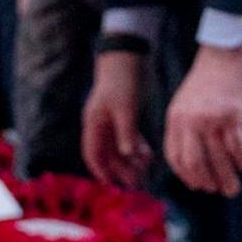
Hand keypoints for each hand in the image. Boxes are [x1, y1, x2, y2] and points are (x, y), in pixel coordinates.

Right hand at [83, 52, 150, 187]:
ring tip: (145, 171)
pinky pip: (128, 137)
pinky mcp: (124, 115)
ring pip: (119, 147)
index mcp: (94, 123)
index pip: (92, 154)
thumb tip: (129, 157)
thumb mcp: (126, 109)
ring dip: (131, 160)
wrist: (128, 57)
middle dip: (121, 169)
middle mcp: (100, 124)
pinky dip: (136, 147)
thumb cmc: (123, 81)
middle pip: (108, 154)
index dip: (101, 171)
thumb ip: (127, 133)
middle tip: (137, 183)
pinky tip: (148, 155)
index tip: (113, 185)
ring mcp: (111, 120)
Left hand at [162, 43, 241, 195]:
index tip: (198, 186)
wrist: (225, 55)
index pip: (175, 157)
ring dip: (226, 178)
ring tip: (233, 189)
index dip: (186, 176)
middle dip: (206, 182)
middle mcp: (190, 121)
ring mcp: (211, 118)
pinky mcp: (232, 115)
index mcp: (175, 119)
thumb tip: (192, 163)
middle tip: (217, 191)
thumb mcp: (185, 104)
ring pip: (218, 159)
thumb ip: (185, 129)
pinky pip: (237, 147)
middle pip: (195, 163)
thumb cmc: (208, 82)